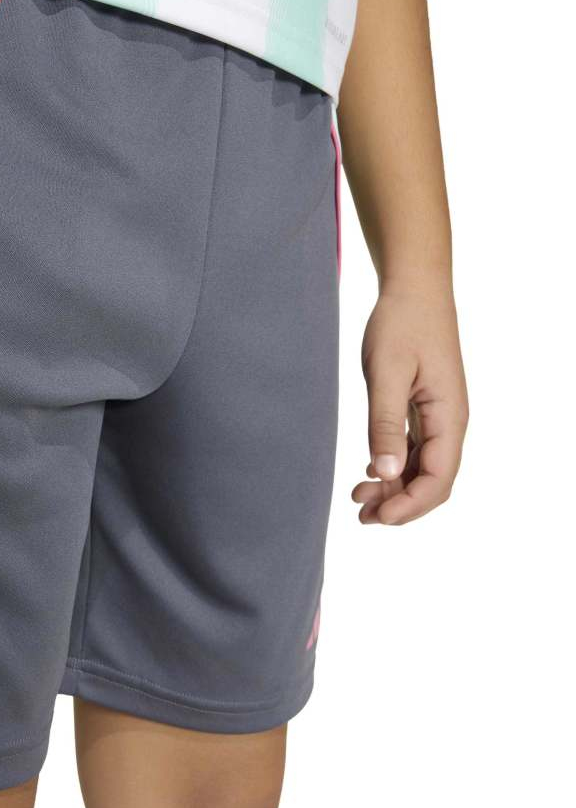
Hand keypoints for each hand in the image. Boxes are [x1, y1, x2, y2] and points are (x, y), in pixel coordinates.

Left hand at [352, 284, 467, 524]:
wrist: (413, 290)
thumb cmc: (401, 325)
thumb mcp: (387, 373)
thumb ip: (385, 423)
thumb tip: (386, 471)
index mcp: (449, 417)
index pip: (439, 478)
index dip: (410, 504)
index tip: (378, 517)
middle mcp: (449, 421)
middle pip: (433, 480)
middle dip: (401, 503)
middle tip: (361, 516)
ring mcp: (437, 416)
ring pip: (422, 467)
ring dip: (394, 487)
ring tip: (358, 499)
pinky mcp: (423, 408)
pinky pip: (415, 449)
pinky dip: (394, 465)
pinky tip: (370, 472)